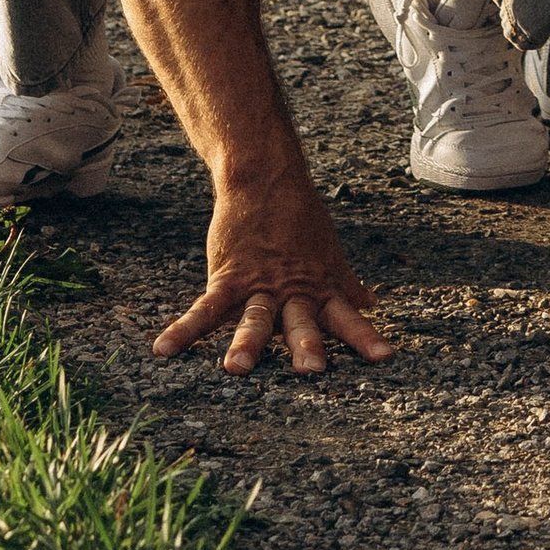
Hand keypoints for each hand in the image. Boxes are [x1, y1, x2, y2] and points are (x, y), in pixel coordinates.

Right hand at [154, 172, 390, 374]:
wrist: (263, 179)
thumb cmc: (299, 221)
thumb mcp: (327, 254)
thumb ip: (344, 284)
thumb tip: (370, 303)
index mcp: (318, 288)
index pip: (347, 317)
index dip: (366, 337)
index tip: (385, 359)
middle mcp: (291, 290)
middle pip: (300, 321)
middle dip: (306, 345)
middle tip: (312, 371)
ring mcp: (258, 284)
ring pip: (253, 317)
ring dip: (246, 342)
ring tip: (236, 368)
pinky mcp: (226, 276)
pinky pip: (204, 308)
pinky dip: (183, 329)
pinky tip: (164, 350)